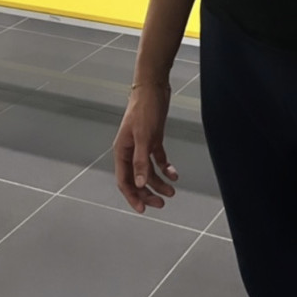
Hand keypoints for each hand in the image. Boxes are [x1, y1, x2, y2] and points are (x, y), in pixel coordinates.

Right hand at [113, 81, 179, 213]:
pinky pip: (158, 160)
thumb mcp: (144, 135)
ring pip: (148, 171)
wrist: (154, 87)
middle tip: (161, 203)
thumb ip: (141, 160)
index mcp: (122, 151)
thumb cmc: (145, 108)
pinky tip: (174, 174)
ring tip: (172, 191)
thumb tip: (140, 184)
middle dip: (148, 193)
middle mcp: (130, 151)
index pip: (124, 181)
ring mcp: (142, 146)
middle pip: (137, 179)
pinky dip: (165, 168)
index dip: (132, 196)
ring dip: (159, 182)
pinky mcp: (152, 140)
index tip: (143, 209)